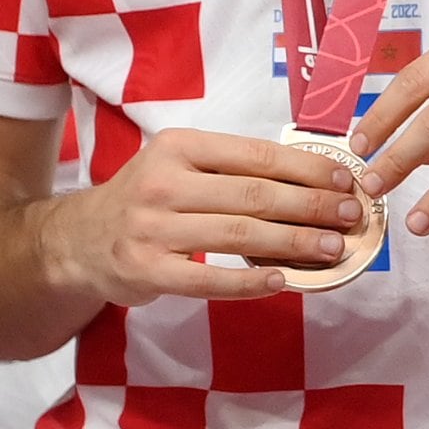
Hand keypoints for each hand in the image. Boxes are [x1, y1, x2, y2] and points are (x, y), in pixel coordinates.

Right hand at [39, 126, 365, 304]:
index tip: (345, 180)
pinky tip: (282, 280)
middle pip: (254, 194)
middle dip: (312, 205)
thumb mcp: (179, 165)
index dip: (307, 169)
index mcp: (179, 147)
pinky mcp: (146, 270)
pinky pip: (209, 279)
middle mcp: (163, 182)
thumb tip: (313, 179)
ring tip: (332, 247)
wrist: (77, 240)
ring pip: (239, 234)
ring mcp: (152, 228)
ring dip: (294, 242)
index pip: (256, 155)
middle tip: (352, 214)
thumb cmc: (146, 199)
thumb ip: (233, 168)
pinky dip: (250, 281)